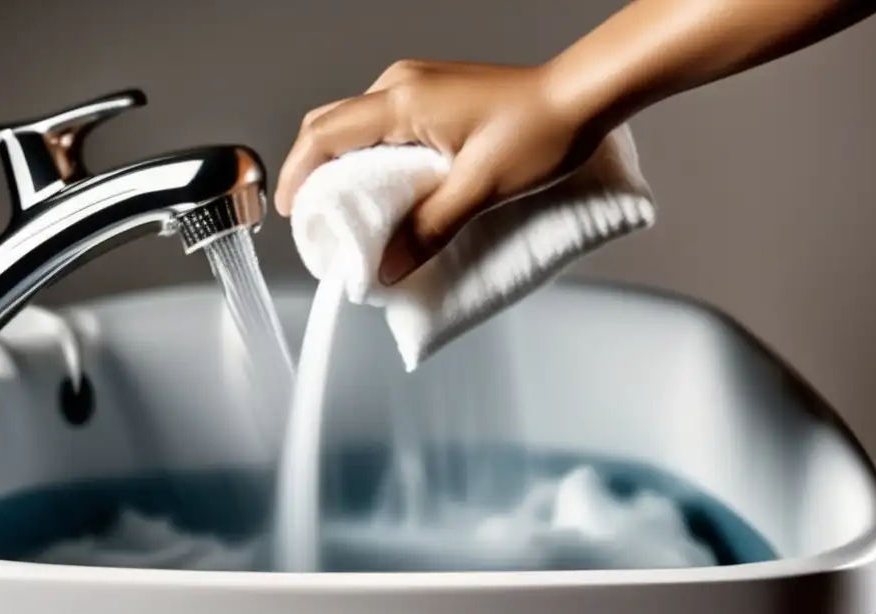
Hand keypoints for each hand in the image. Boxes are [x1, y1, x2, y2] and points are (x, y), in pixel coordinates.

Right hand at [274, 60, 598, 285]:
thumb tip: (387, 266)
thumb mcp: (480, 189)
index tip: (292, 214)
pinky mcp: (433, 97)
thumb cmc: (541, 131)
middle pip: (330, 127)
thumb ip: (428, 229)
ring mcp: (416, 88)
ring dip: (343, 168)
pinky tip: (384, 191)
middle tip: (316, 220)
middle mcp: (401, 86)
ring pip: (355, 127)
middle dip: (313, 173)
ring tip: (348, 214)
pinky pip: (383, 126)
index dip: (297, 175)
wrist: (582, 97)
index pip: (324, 135)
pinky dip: (370, 159)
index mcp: (402, 101)